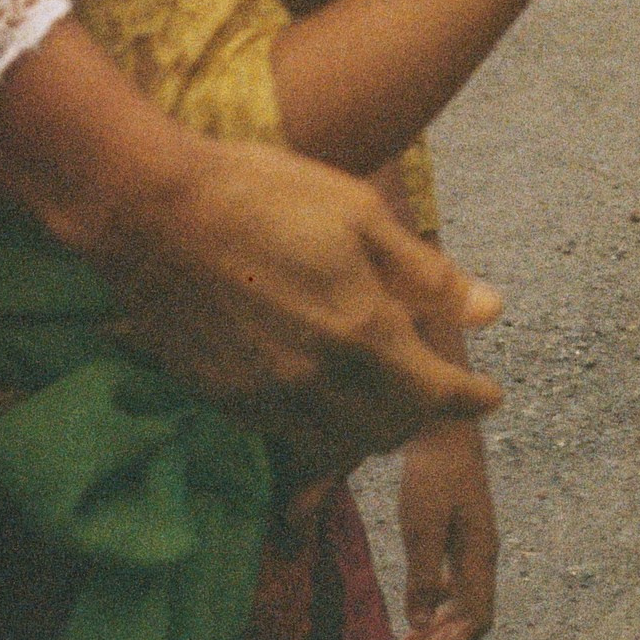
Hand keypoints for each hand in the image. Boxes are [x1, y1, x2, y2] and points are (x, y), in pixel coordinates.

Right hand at [112, 131, 502, 467]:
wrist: (149, 211)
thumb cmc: (261, 195)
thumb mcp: (360, 214)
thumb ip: (426, 275)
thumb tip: (490, 310)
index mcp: (361, 331)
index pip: (435, 395)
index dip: (471, 400)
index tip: (490, 396)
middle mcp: (316, 380)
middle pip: (390, 431)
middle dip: (423, 413)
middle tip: (435, 382)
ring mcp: (265, 397)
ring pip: (339, 443)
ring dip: (372, 425)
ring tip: (382, 386)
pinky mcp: (224, 399)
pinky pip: (289, 435)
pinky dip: (322, 423)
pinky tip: (324, 384)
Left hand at [398, 416, 498, 639]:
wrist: (445, 430)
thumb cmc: (433, 475)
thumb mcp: (422, 525)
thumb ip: (422, 575)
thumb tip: (420, 622)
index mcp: (480, 554)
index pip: (477, 618)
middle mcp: (483, 555)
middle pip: (471, 617)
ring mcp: (475, 546)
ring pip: (463, 604)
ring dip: (437, 631)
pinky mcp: (462, 537)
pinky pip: (456, 586)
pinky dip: (436, 608)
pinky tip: (417, 616)